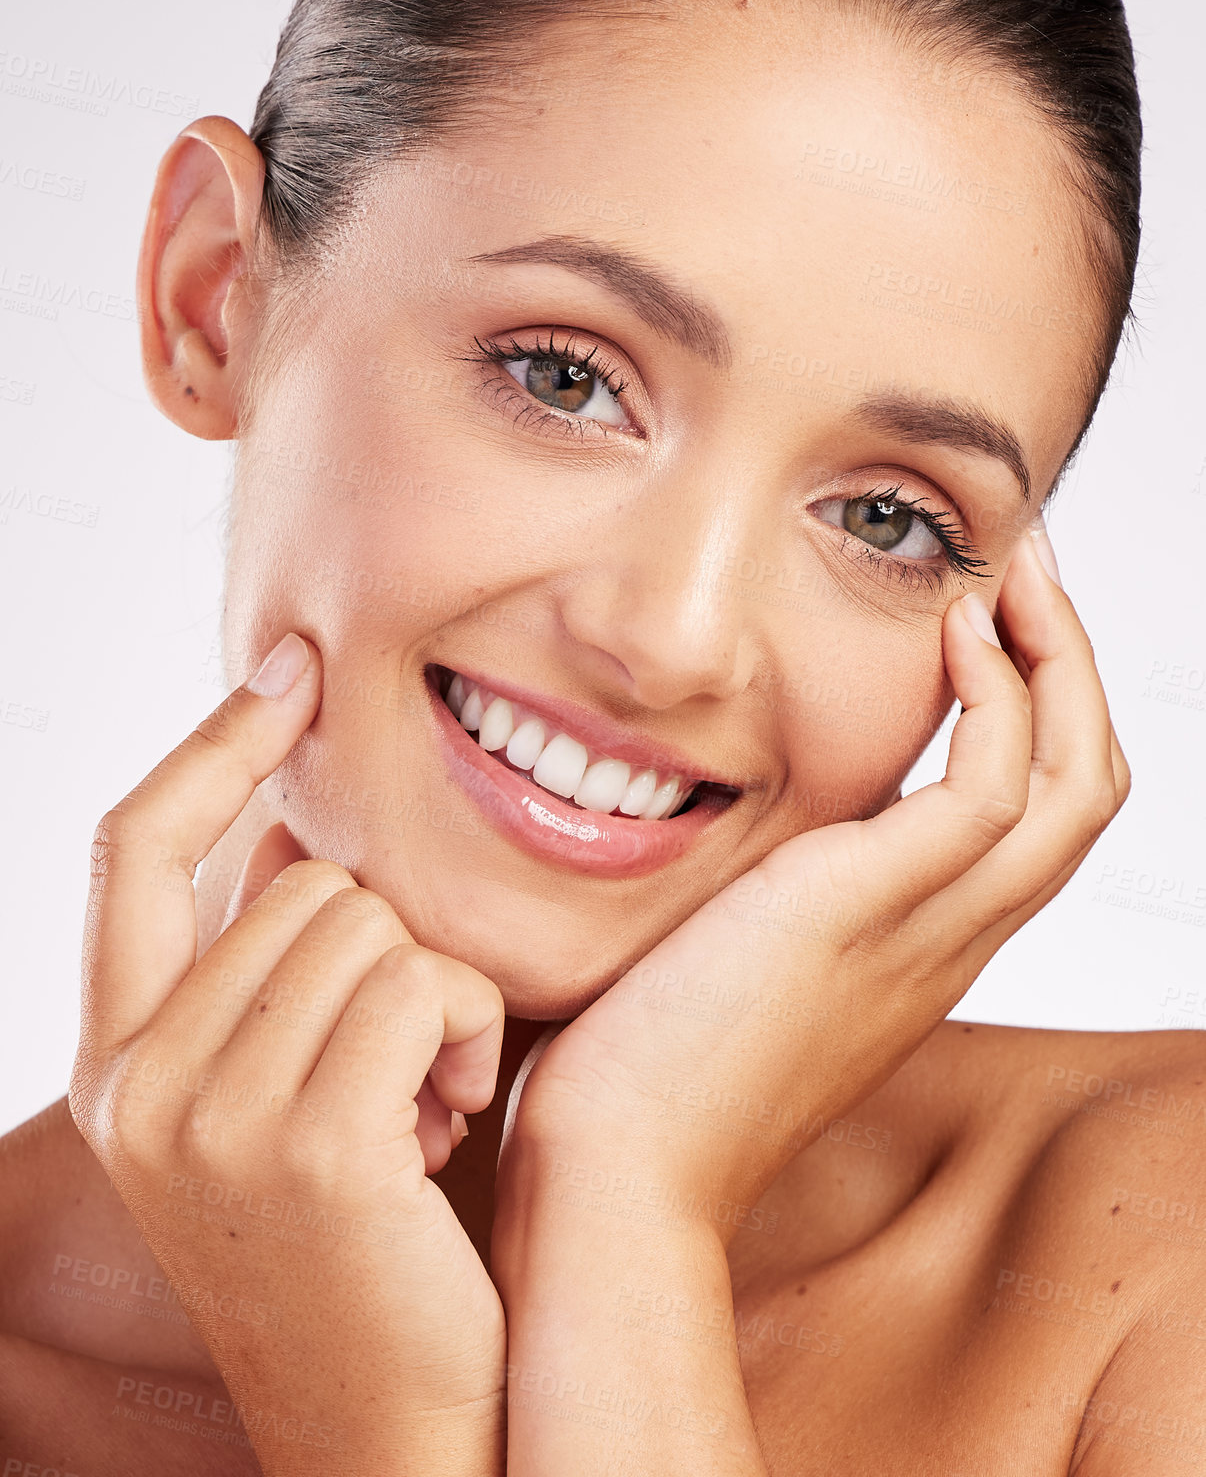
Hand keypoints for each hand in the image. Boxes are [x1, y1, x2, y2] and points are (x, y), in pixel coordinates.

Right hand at [69, 633, 506, 1476]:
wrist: (400, 1430)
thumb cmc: (371, 1243)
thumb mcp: (290, 1091)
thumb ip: (270, 966)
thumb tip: (283, 830)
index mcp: (119, 1066)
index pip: (129, 849)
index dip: (211, 743)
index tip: (291, 668)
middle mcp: (138, 1086)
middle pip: (301, 880)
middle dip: (389, 952)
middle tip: (405, 1072)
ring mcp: (209, 1116)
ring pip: (370, 920)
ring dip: (440, 999)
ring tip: (428, 1107)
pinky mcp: (308, 1140)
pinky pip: (426, 979)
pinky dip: (473, 1033)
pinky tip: (453, 1127)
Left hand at [501, 530, 1129, 1221]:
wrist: (618, 1175)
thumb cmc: (644, 1075)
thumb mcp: (729, 964)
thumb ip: (764, 896)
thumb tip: (733, 825)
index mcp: (917, 953)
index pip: (1031, 823)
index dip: (1039, 716)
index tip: (991, 626)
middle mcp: (947, 943)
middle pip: (1085, 794)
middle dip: (1073, 672)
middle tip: (1029, 577)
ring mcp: (923, 930)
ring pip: (1077, 783)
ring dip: (1061, 663)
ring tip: (1012, 578)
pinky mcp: (871, 907)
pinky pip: (997, 783)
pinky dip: (1000, 695)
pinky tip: (954, 632)